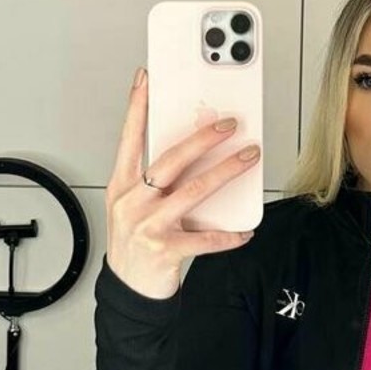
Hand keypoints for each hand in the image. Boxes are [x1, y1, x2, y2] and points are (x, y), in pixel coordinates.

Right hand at [104, 68, 261, 299]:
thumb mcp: (135, 206)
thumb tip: (194, 150)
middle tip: (228, 123)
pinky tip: (245, 230)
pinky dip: (228, 234)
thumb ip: (156, 180)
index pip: (129, 138)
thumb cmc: (135, 243)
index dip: (137, 107)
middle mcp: (132, 202)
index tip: (147, 79)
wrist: (128, 290)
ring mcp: (147, 226)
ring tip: (248, 157)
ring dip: (226, 171)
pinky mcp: (165, 250)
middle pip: (170, 160)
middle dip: (202, 138)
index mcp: (122, 185)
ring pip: (193, 190)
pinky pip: (205, 238)